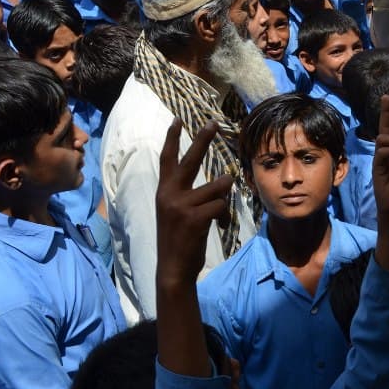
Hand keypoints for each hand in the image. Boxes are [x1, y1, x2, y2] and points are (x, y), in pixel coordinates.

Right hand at [155, 119, 232, 285]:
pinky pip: (221, 205)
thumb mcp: (175, 212)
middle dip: (203, 139)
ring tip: (214, 213)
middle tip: (214, 122)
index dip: (172, 139)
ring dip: (223, 198)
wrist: (173, 268)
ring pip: (218, 186)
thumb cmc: (179, 239)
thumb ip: (187, 194)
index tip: (177, 120)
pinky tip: (217, 226)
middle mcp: (169, 194)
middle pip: (191, 159)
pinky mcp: (194, 217)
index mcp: (163, 191)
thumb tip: (221, 180)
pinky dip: (224, 215)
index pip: (167, 159)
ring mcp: (181, 205)